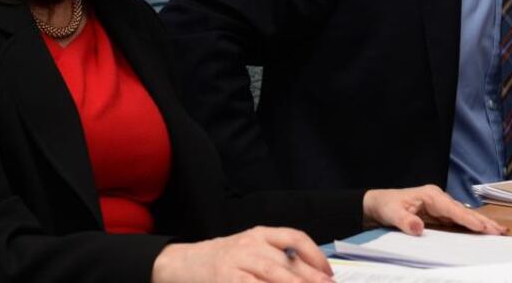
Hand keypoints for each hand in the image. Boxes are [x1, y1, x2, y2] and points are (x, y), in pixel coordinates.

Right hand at [151, 226, 332, 282]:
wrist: (182, 263)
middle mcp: (251, 243)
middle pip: (288, 259)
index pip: (295, 238)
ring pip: (273, 271)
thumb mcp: (250, 251)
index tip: (329, 272)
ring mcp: (237, 259)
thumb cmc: (223, 260)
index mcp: (260, 233)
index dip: (315, 255)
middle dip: (312, 275)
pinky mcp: (225, 277)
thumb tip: (308, 274)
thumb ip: (275, 258)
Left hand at [362, 185, 507, 235]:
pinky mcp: (439, 213)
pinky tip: (481, 232)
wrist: (378, 204)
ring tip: (497, 231)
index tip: (482, 227)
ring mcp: (440, 205)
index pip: (453, 209)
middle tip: (500, 230)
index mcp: (431, 195)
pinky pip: (458, 220)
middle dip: (482, 220)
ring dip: (480, 223)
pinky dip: (471, 226)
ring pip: (464, 215)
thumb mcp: (392, 214)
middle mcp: (438, 198)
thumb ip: (405, 221)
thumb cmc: (386, 205)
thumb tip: (418, 228)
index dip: (468, 219)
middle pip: (463, 211)